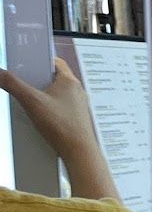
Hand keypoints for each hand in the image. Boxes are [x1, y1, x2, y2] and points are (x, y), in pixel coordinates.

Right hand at [0, 58, 119, 199]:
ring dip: (41, 96)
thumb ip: (12, 84)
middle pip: (52, 78)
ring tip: (28, 102)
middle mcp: (76, 91)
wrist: (79, 151)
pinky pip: (58, 107)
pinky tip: (37, 117)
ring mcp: (77, 105)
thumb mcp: (31, 101)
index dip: (39, 60)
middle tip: (23, 83)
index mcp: (69, 81)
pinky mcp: (75, 117)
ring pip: (55, 94)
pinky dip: (47, 108)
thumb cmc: (62, 126)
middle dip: (36, 80)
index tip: (26, 63)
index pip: (54, 61)